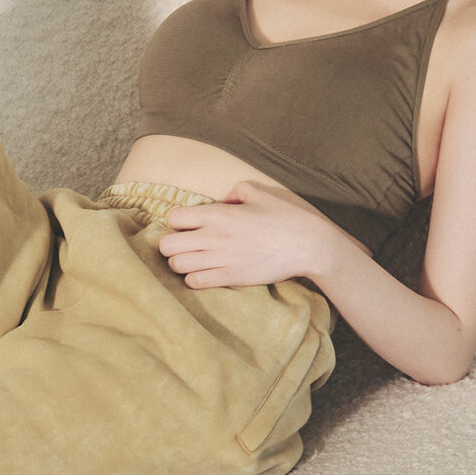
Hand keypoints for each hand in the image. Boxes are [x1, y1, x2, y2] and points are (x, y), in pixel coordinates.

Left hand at [157, 179, 337, 287]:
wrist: (308, 245)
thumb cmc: (285, 217)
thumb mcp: (260, 193)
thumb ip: (235, 192)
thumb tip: (224, 199)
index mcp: (219, 213)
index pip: (174, 217)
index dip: (178, 220)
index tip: (188, 224)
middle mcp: (215, 236)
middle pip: (167, 245)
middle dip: (172, 243)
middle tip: (185, 244)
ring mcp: (221, 259)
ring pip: (177, 265)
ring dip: (181, 262)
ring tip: (194, 259)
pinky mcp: (231, 278)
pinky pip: (195, 282)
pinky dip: (194, 278)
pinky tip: (205, 272)